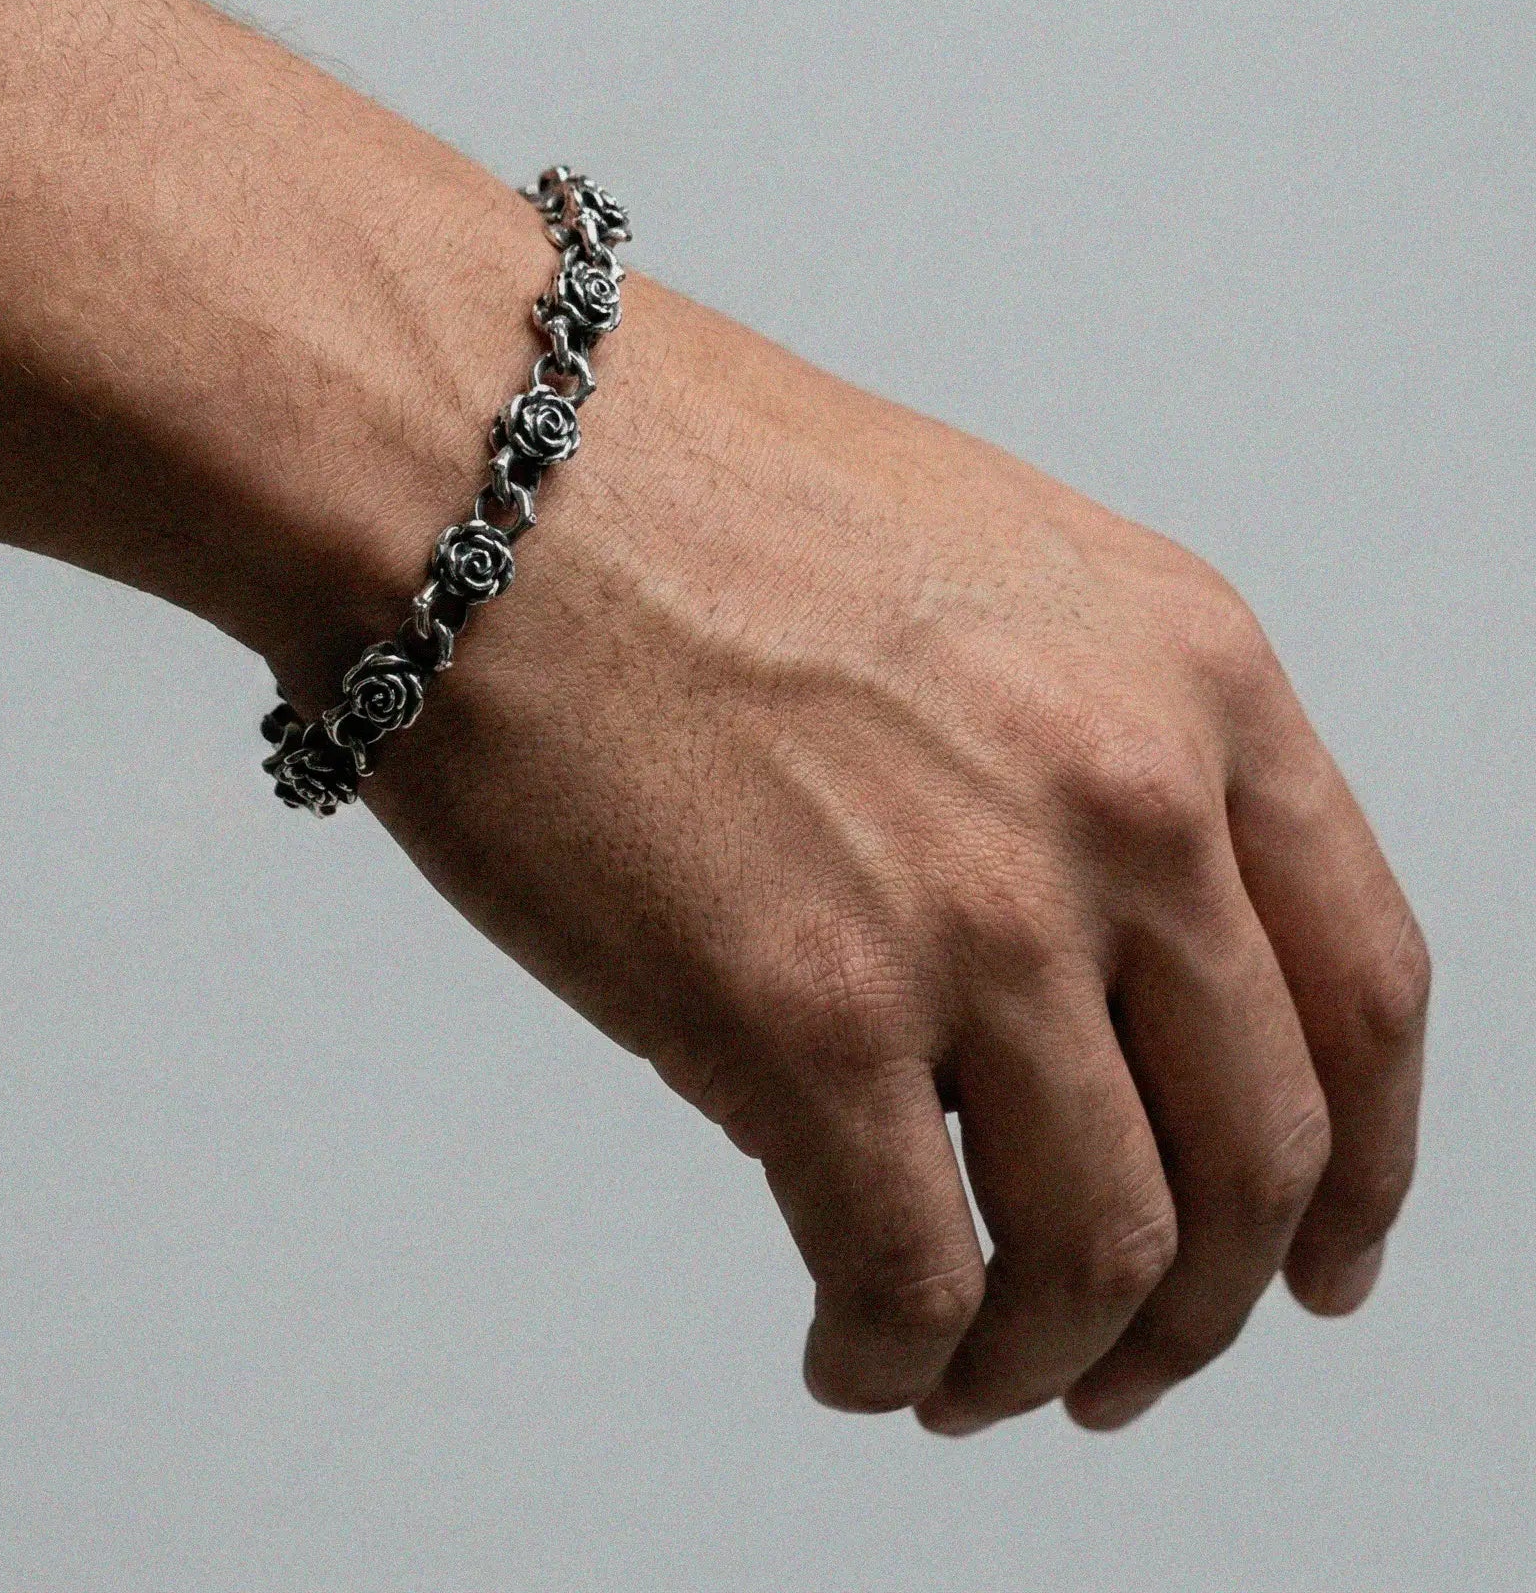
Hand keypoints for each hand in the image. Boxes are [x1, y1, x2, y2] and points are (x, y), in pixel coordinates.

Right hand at [358, 274, 1427, 1432]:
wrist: (472, 458)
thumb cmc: (669, 488)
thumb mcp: (973, 574)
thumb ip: (1070, 759)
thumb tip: (1045, 977)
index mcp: (1187, 673)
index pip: (1364, 986)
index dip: (1359, 1165)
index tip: (1318, 1253)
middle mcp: (1124, 800)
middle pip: (1260, 1157)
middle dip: (1205, 1305)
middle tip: (1127, 1359)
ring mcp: (977, 916)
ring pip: (1109, 1255)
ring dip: (1053, 1360)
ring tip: (971, 1378)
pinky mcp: (804, 1018)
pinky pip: (916, 1280)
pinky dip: (901, 1361)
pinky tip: (850, 1355)